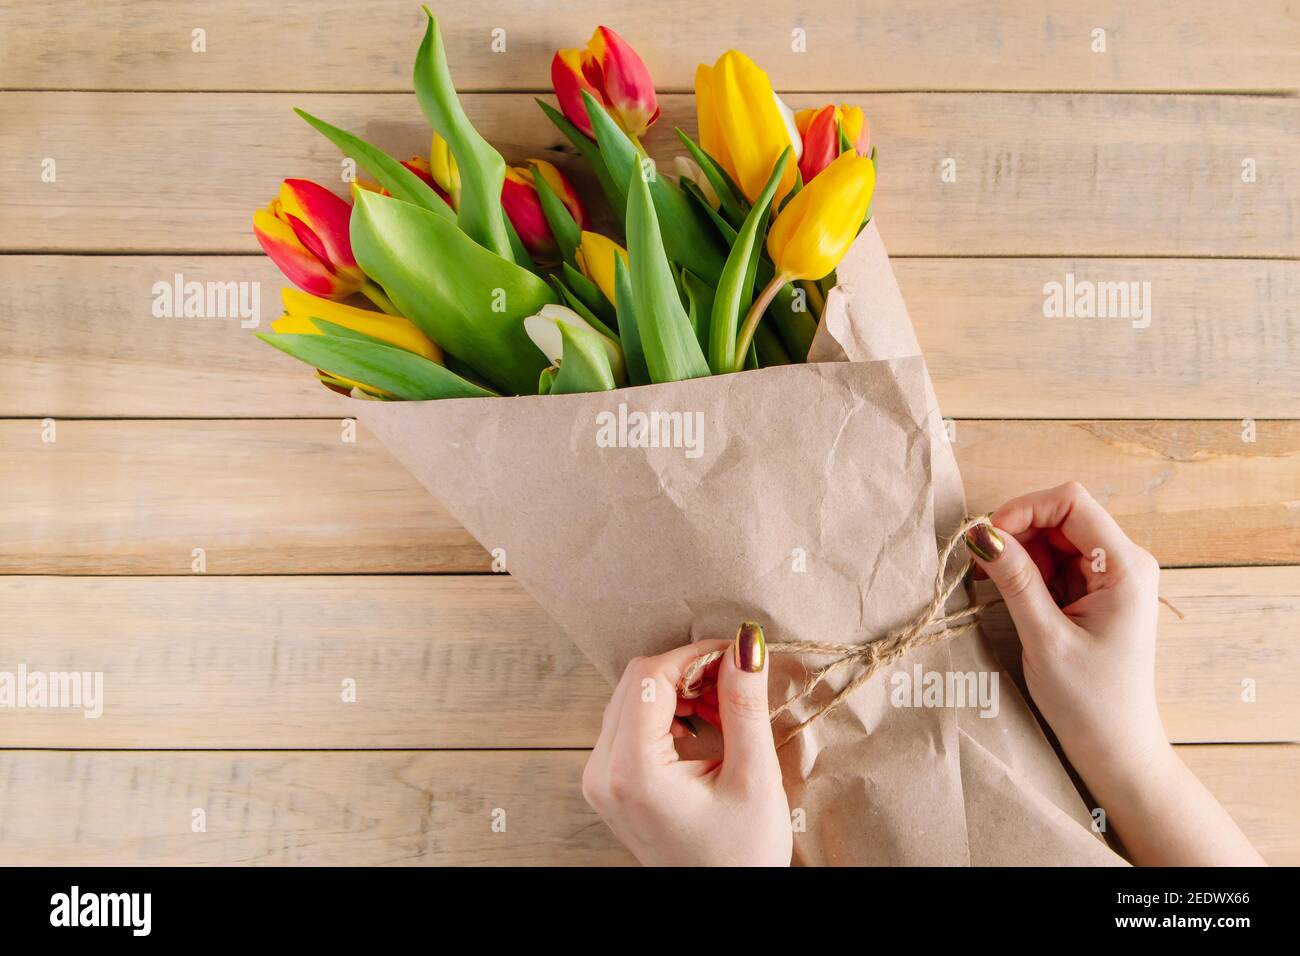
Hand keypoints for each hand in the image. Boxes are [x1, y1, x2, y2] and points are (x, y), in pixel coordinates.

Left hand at [581, 623, 791, 866]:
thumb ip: (744, 706)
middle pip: (635, 682)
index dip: (694, 655)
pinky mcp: (610, 783)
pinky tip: (703, 726)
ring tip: (724, 709)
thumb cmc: (742, 855)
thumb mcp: (754, 778)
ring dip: (677, 690)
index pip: (650, 676)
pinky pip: (628, 723)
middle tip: (734, 682)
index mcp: (632, 770)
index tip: (736, 657)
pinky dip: (666, 712)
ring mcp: (600, 779)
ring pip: (630, 698)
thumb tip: (744, 644)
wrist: (727, 905)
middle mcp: (603, 771)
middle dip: (686, 671)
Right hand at [968, 481, 1263, 865]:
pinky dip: (1027, 570)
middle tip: (981, 567)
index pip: (1071, 501)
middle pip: (1061, 515)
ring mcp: (1111, 577)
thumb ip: (1014, 579)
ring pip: (1054, 537)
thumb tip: (979, 533)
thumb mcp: (1045, 636)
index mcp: (1125, 568)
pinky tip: (1008, 594)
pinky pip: (1056, 562)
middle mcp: (1125, 562)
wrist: (1116, 748)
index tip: (988, 540)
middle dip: (1016, 533)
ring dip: (1019, 553)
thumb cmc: (1089, 701)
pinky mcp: (1096, 592)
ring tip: (991, 584)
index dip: (1023, 510)